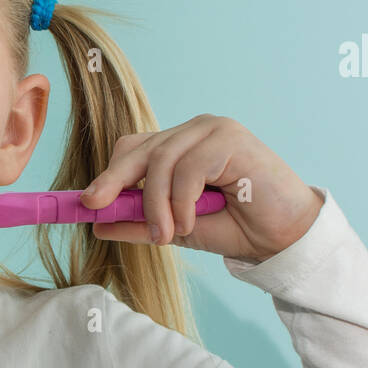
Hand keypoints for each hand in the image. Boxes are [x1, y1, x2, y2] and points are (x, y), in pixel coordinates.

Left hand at [80, 114, 323, 262]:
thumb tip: (96, 224)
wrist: (282, 238)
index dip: (108, 175)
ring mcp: (213, 129)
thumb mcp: (175, 229)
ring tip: (164, 236)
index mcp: (180, 145)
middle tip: (95, 207)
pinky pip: (189, 167)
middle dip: (113, 181)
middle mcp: (195, 131)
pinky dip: (181, 200)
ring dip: (156, 204)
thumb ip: (138, 223)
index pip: (132, 150)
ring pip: (162, 160)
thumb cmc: (235, 227)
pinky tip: (187, 223)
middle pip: (140, 149)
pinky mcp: (230, 138)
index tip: (85, 204)